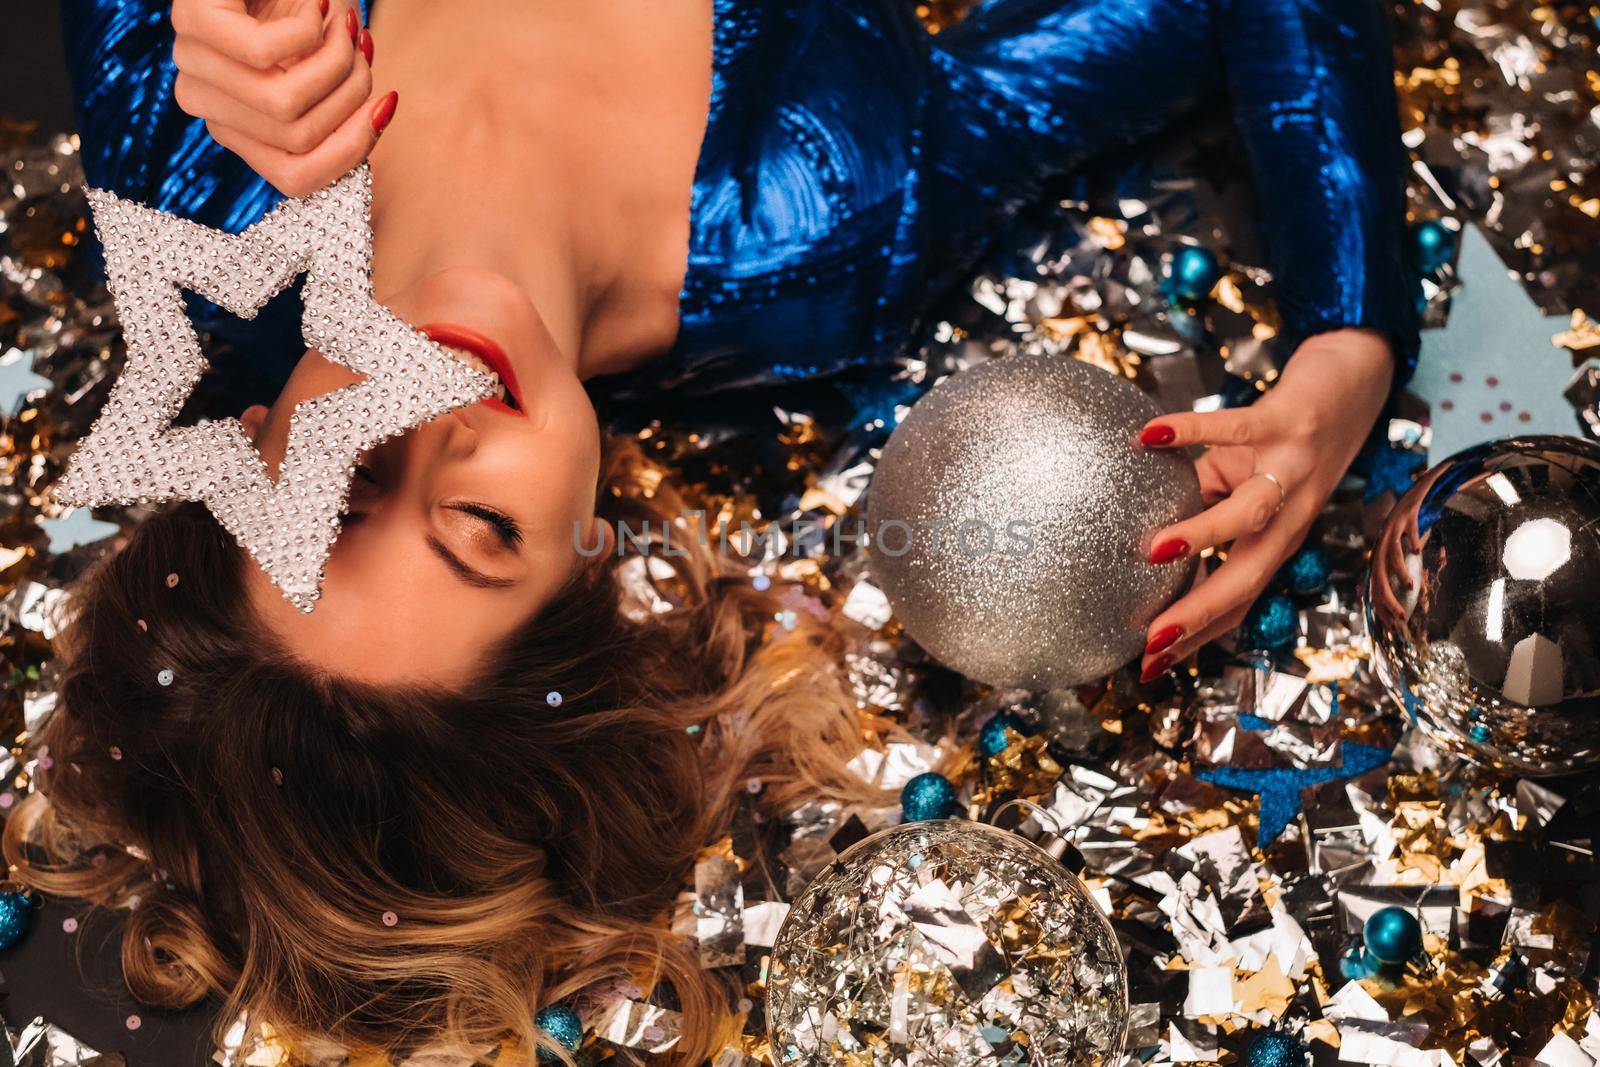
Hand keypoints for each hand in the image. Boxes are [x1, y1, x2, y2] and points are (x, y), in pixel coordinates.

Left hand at [171, 0, 395, 196]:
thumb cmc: (305, 2)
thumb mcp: (331, 64)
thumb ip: (346, 104)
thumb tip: (376, 117)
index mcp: (236, 125)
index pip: (297, 179)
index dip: (354, 150)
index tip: (384, 105)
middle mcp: (206, 102)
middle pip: (299, 141)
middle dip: (353, 95)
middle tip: (363, 46)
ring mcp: (193, 62)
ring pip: (284, 104)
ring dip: (336, 60)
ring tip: (344, 23)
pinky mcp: (193, 20)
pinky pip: (263, 53)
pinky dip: (309, 28)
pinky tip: (315, 4)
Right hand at [1136, 329, 1394, 681]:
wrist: (1354, 381)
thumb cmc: (1289, 439)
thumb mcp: (1243, 483)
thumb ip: (1206, 506)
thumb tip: (1152, 534)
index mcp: (1276, 536)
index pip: (1237, 601)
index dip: (1197, 638)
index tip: (1150, 666)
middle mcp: (1289, 513)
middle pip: (1247, 578)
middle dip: (1198, 614)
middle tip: (1151, 641)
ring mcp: (1291, 468)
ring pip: (1251, 513)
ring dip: (1204, 534)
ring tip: (1155, 551)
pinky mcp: (1288, 421)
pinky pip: (1236, 428)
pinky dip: (1190, 430)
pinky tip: (1149, 435)